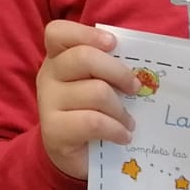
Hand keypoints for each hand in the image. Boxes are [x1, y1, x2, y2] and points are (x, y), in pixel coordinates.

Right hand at [37, 19, 136, 179]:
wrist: (75, 157)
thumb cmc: (93, 113)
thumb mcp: (99, 85)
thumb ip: (109, 70)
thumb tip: (142, 67)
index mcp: (58, 59)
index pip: (58, 32)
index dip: (87, 34)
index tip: (113, 44)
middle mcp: (48, 76)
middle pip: (83, 58)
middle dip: (118, 72)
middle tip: (135, 88)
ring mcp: (48, 102)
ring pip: (96, 92)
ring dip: (121, 110)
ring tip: (128, 122)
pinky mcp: (54, 129)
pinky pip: (94, 122)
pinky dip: (116, 129)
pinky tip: (123, 136)